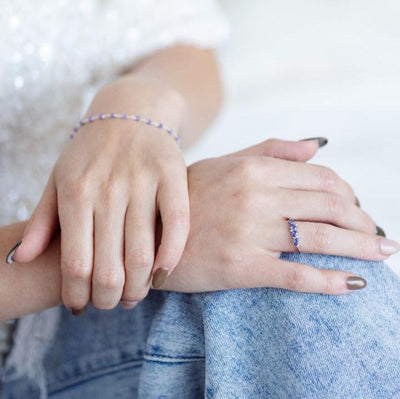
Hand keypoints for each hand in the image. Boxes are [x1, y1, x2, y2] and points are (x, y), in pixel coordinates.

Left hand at [11, 82, 189, 310]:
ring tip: (133, 295)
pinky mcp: (173, 177)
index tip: (81, 307)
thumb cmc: (91, 151)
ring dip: (139, 288)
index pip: (75, 264)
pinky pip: (177, 225)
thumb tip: (20, 259)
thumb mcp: (57, 179)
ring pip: (142, 254)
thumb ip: (41, 220)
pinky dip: (172, 256)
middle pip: (109, 268)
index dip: (78, 296)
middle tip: (110, 304)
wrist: (130, 111)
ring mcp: (143, 183)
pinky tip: (163, 273)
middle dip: (109, 300)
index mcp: (76, 193)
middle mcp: (108, 190)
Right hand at [159, 138, 398, 293]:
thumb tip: (317, 147)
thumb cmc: (187, 198)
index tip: (357, 209)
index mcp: (253, 169)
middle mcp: (255, 197)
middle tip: (379, 236)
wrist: (148, 234)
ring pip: (320, 239)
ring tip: (382, 255)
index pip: (321, 178)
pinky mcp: (240, 267)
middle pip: (330, 207)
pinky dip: (329, 281)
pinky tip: (353, 285)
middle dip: (364, 223)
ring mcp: (248, 233)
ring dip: (360, 248)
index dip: (349, 194)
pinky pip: (296, 275)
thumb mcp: (223, 163)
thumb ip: (270, 150)